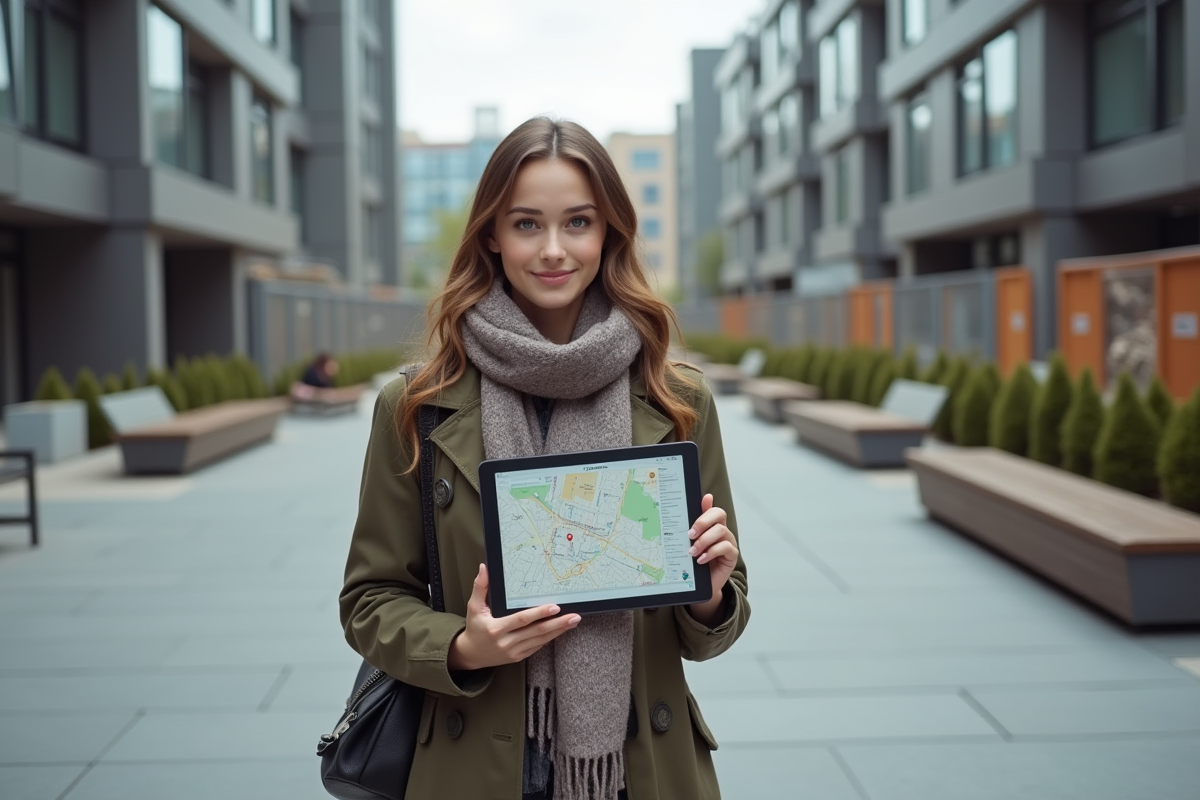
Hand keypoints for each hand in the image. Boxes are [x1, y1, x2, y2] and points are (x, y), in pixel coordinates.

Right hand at [447, 564, 580, 670]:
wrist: (471, 654)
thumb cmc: (474, 628)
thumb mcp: (474, 607)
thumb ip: (480, 587)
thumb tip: (484, 568)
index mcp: (496, 629)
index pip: (521, 620)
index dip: (539, 613)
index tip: (555, 607)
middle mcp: (506, 642)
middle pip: (536, 631)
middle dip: (557, 623)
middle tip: (574, 616)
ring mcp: (513, 652)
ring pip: (540, 640)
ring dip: (558, 631)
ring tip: (572, 622)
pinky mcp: (518, 657)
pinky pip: (537, 647)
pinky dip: (549, 638)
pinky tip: (560, 630)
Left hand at [687, 493, 738, 625]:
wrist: (699, 585)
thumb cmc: (694, 562)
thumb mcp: (690, 543)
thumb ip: (693, 526)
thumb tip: (697, 506)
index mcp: (712, 525)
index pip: (713, 510)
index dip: (707, 508)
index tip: (697, 511)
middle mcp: (722, 531)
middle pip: (719, 515)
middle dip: (703, 522)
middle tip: (689, 534)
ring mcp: (729, 542)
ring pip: (721, 531)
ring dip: (704, 540)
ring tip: (692, 551)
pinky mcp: (732, 555)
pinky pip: (725, 547)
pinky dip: (711, 552)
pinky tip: (701, 560)